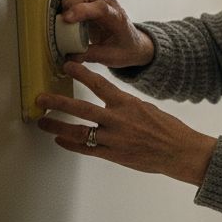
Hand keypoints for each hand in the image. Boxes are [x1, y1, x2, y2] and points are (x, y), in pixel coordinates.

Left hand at [36, 62, 216, 185]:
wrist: (180, 152)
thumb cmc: (167, 130)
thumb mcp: (146, 109)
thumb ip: (125, 106)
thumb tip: (108, 102)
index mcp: (127, 104)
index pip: (99, 84)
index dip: (81, 74)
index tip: (67, 66)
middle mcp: (118, 120)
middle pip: (81, 108)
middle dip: (58, 103)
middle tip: (41, 99)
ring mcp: (114, 139)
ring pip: (79, 131)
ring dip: (57, 126)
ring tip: (43, 122)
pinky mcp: (114, 155)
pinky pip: (87, 149)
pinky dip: (71, 145)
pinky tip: (60, 140)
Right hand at [58, 0, 154, 67]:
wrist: (134, 43)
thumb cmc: (125, 50)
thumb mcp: (111, 58)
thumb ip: (90, 55)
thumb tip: (68, 55)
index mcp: (117, 18)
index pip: (100, 8)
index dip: (81, 10)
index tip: (66, 19)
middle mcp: (108, 4)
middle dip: (69, 2)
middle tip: (63, 20)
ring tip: (63, 15)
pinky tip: (64, 10)